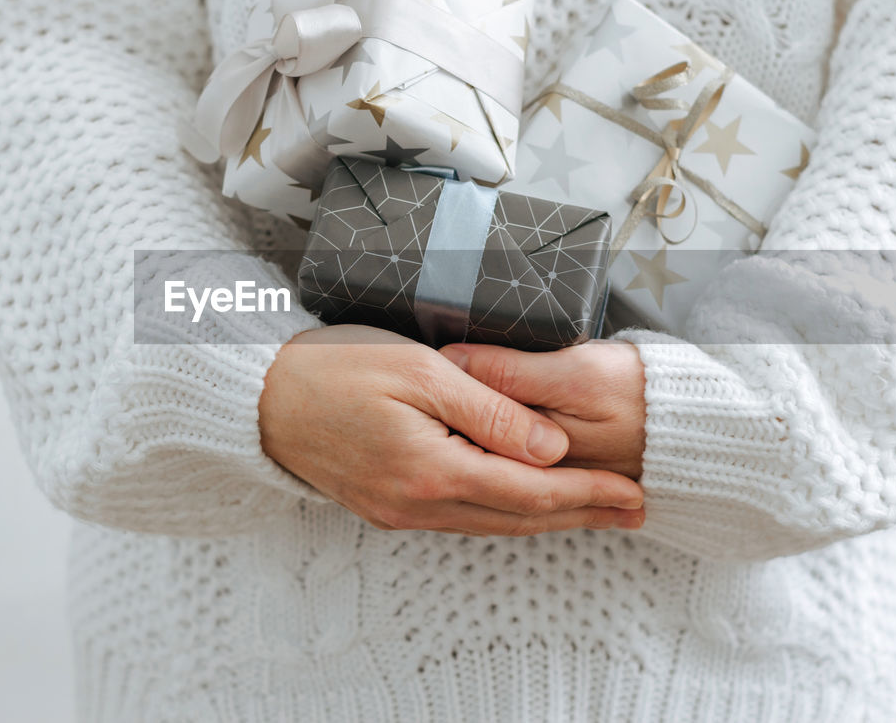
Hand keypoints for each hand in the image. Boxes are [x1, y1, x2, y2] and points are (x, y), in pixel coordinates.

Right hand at [258, 325, 644, 535]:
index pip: (530, 491)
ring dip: (548, 519)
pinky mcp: (388, 508)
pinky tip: (525, 506)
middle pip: (518, 519)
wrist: (261, 401)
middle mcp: (418, 504)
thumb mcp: (419, 372)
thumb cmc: (333, 371)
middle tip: (634, 510)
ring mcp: (400, 512)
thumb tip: (551, 448)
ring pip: (492, 524)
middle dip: (582, 514)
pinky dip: (505, 514)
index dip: (587, 493)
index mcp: (431, 470)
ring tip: (595, 511)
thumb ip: (490, 411)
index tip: (633, 491)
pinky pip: (462, 520)